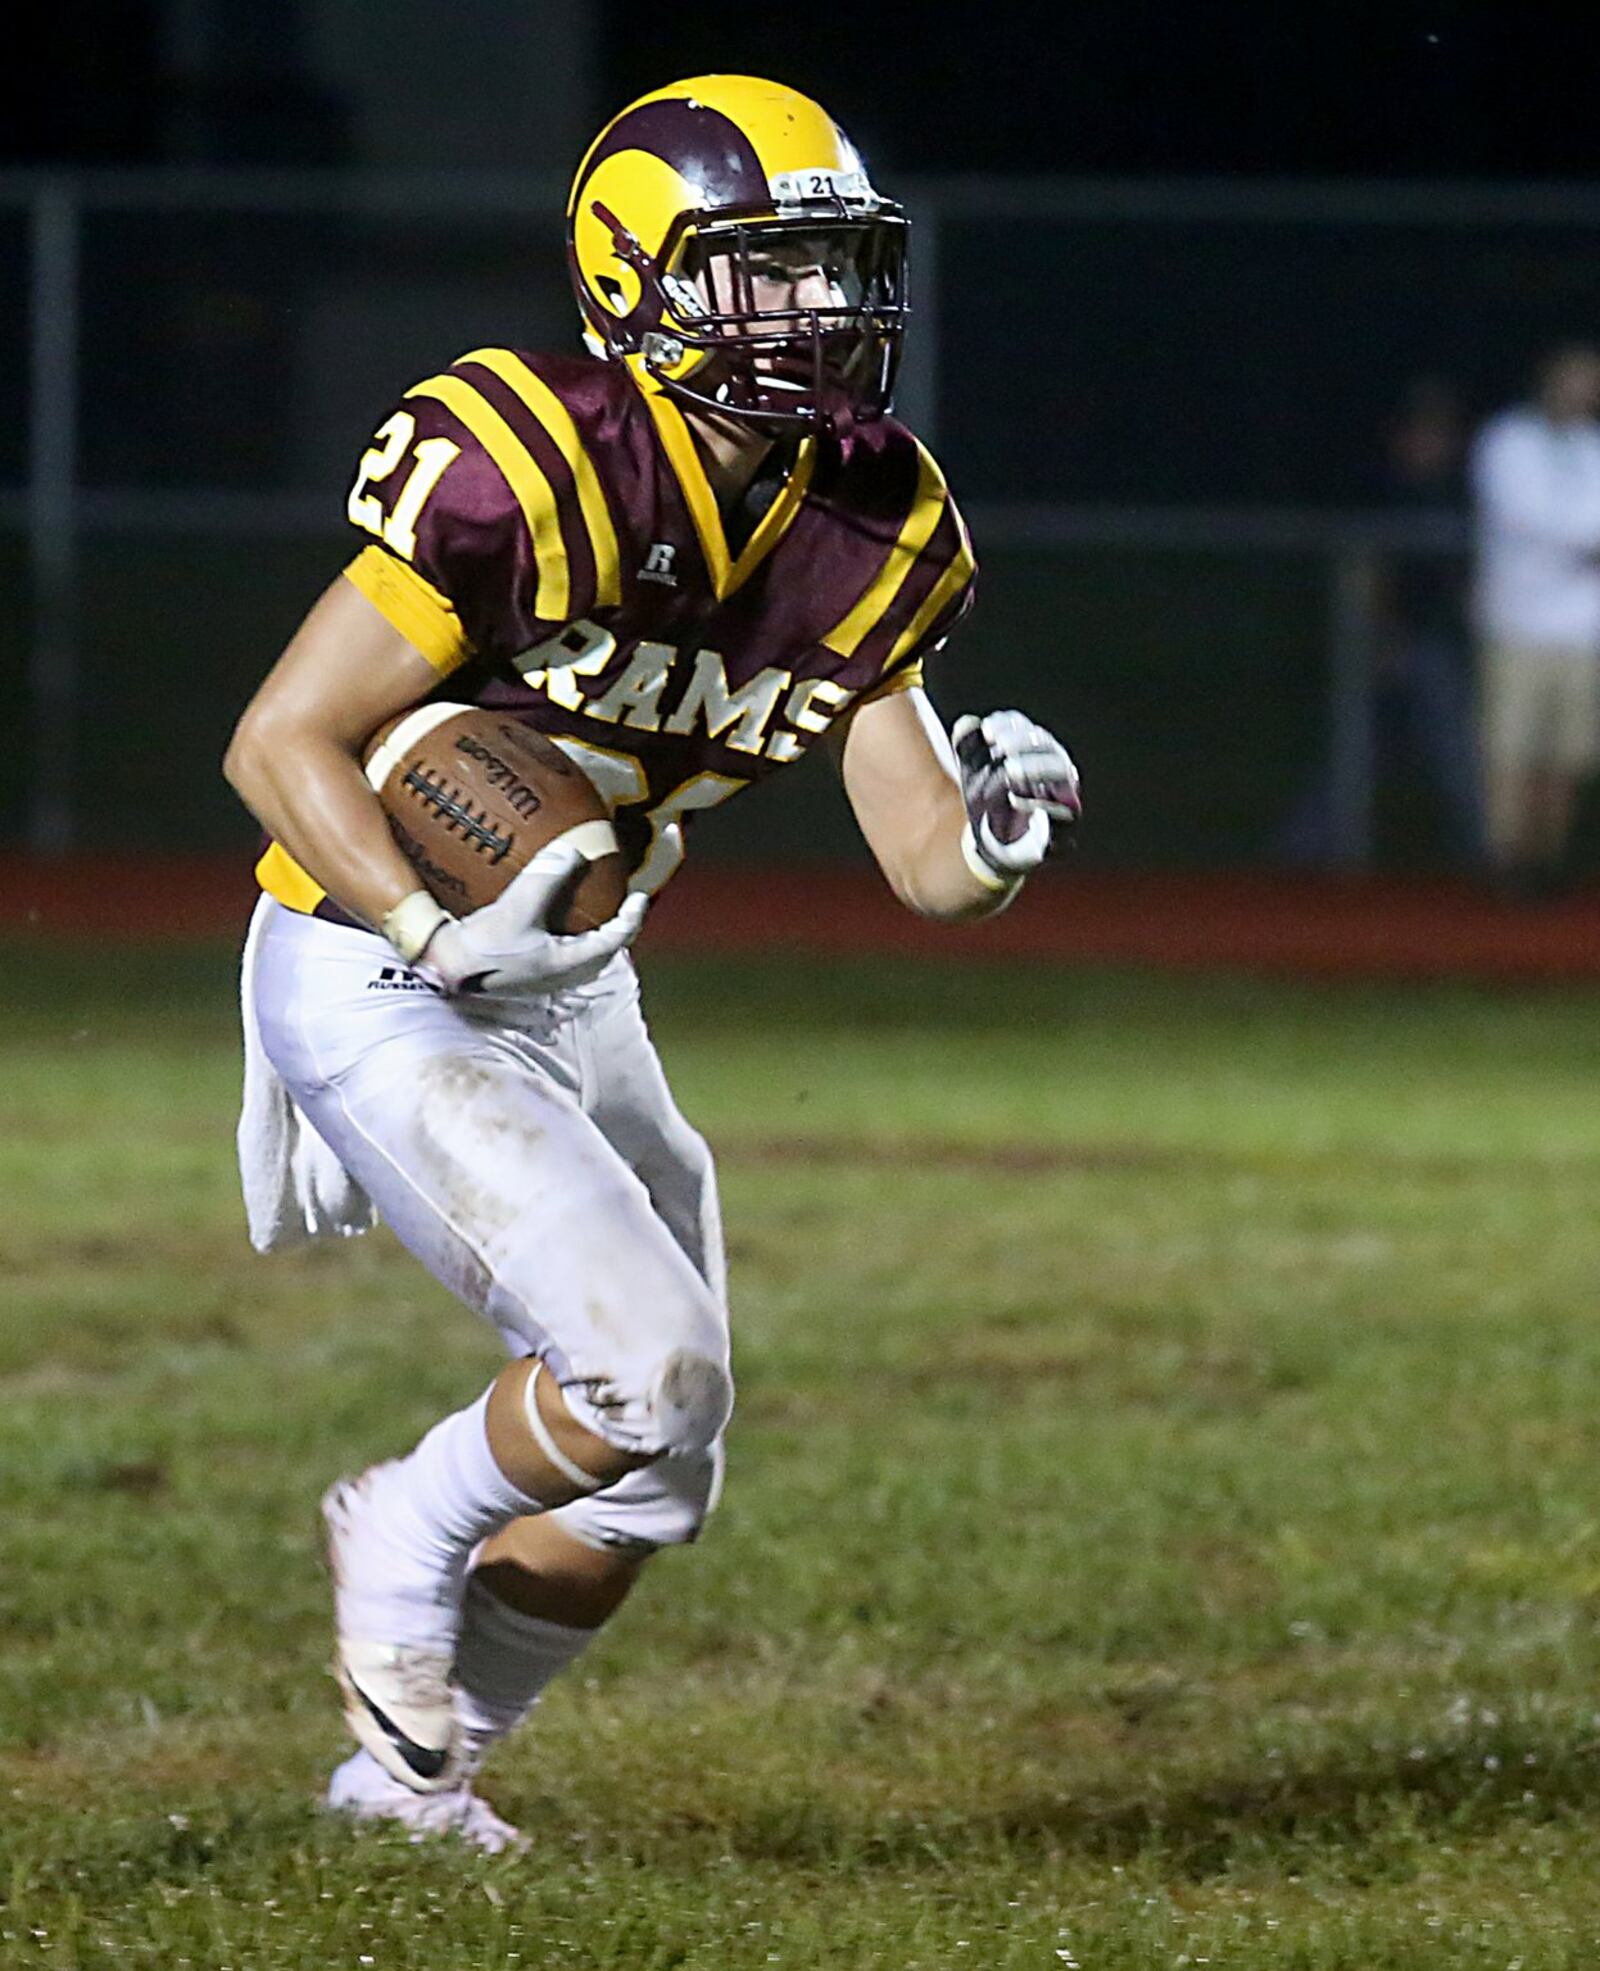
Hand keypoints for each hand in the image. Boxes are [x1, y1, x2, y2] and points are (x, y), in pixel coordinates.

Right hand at [395, 837, 646, 995]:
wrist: (444, 972)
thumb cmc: (482, 947)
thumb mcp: (516, 907)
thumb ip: (547, 878)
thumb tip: (573, 850)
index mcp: (569, 963)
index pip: (615, 939)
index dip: (632, 917)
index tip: (640, 896)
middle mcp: (562, 976)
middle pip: (605, 953)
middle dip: (618, 929)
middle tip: (623, 905)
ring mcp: (545, 979)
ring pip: (585, 958)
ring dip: (596, 936)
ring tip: (594, 913)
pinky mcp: (527, 975)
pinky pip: (563, 956)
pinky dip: (571, 938)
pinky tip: (554, 922)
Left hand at [951, 709, 1081, 881]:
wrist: (994, 848)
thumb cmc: (988, 801)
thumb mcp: (973, 772)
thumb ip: (968, 746)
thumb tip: (967, 724)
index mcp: (1034, 752)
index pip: (1026, 729)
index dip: (1009, 725)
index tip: (986, 730)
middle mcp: (1054, 769)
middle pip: (1047, 746)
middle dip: (1024, 742)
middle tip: (1001, 746)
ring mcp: (1064, 797)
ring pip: (1062, 773)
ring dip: (1036, 768)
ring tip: (1009, 770)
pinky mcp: (1065, 826)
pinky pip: (1063, 814)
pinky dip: (1039, 804)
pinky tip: (1014, 799)